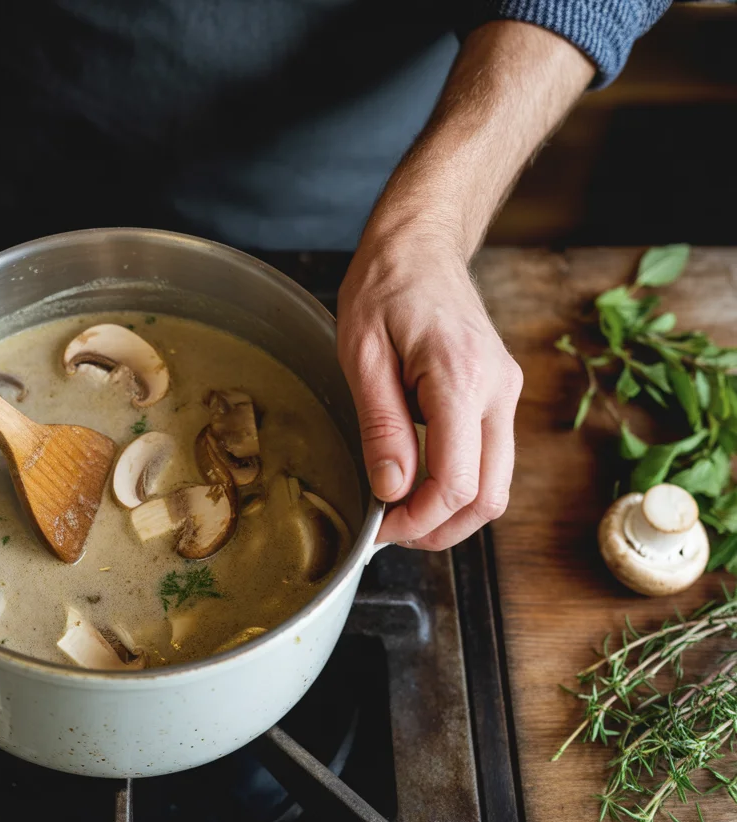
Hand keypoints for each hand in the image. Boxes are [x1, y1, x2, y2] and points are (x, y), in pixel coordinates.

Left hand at [337, 233, 522, 549]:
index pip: (457, 482)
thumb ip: (381, 426)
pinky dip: (458, 483)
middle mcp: (498, 391)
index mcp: (462, 379)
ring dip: (451, 512)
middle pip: (490, 497)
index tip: (380, 528)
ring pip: (497, 485)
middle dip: (441, 529)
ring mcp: (506, 393)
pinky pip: (489, 458)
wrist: (421, 244)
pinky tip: (416, 479)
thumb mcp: (362, 355)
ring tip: (399, 510)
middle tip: (390, 532)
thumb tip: (392, 491)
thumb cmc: (384, 287)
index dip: (419, 520)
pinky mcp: (500, 394)